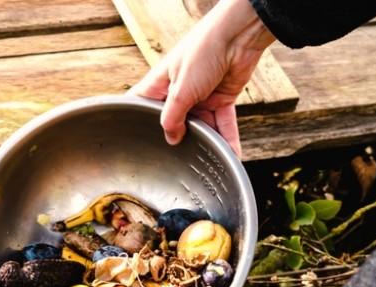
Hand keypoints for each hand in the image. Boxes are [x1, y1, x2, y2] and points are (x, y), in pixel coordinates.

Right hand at [130, 0, 275, 156]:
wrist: (237, 37)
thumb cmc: (203, 51)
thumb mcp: (181, 90)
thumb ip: (173, 118)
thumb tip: (171, 139)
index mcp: (161, 84)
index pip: (143, 105)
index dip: (139, 122)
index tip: (138, 143)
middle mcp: (179, 91)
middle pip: (176, 122)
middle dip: (179, 139)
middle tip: (179, 159)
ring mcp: (201, 96)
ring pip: (202, 126)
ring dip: (208, 142)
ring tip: (210, 160)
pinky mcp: (222, 98)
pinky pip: (224, 123)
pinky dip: (229, 138)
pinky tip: (231, 154)